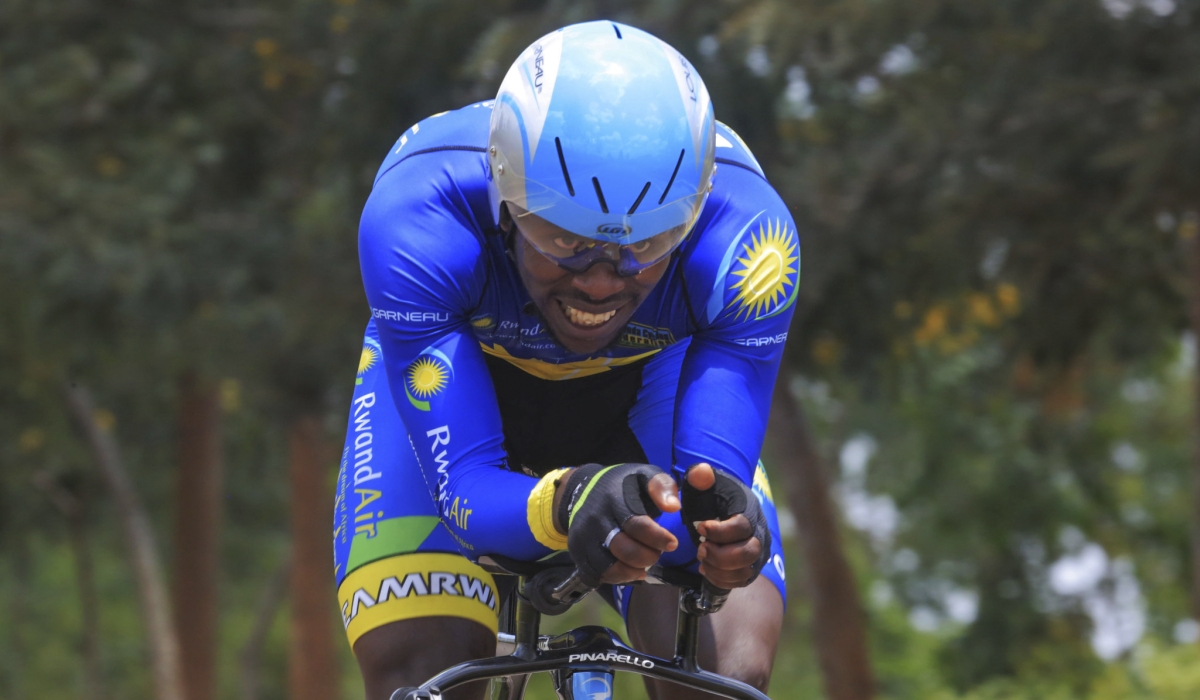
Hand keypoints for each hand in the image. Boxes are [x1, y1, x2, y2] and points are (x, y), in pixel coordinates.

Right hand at [553, 463, 679, 585]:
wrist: (581, 488)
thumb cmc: (620, 485)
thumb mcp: (643, 476)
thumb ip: (661, 487)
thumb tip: (673, 507)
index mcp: (614, 498)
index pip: (637, 524)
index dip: (657, 538)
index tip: (672, 544)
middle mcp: (595, 519)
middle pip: (624, 549)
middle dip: (647, 557)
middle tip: (657, 553)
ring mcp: (583, 537)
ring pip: (608, 567)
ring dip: (632, 571)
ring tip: (643, 565)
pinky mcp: (577, 551)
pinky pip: (595, 574)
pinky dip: (615, 577)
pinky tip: (628, 570)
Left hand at [683, 463, 769, 588]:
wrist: (721, 511)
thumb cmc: (711, 498)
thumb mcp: (703, 485)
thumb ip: (700, 478)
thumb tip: (701, 472)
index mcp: (750, 510)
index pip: (742, 526)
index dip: (720, 531)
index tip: (701, 528)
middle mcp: (760, 533)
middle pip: (749, 553)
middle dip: (720, 555)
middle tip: (700, 549)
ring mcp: (758, 553)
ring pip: (746, 571)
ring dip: (719, 570)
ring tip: (702, 559)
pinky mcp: (751, 567)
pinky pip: (741, 582)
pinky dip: (721, 580)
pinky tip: (706, 568)